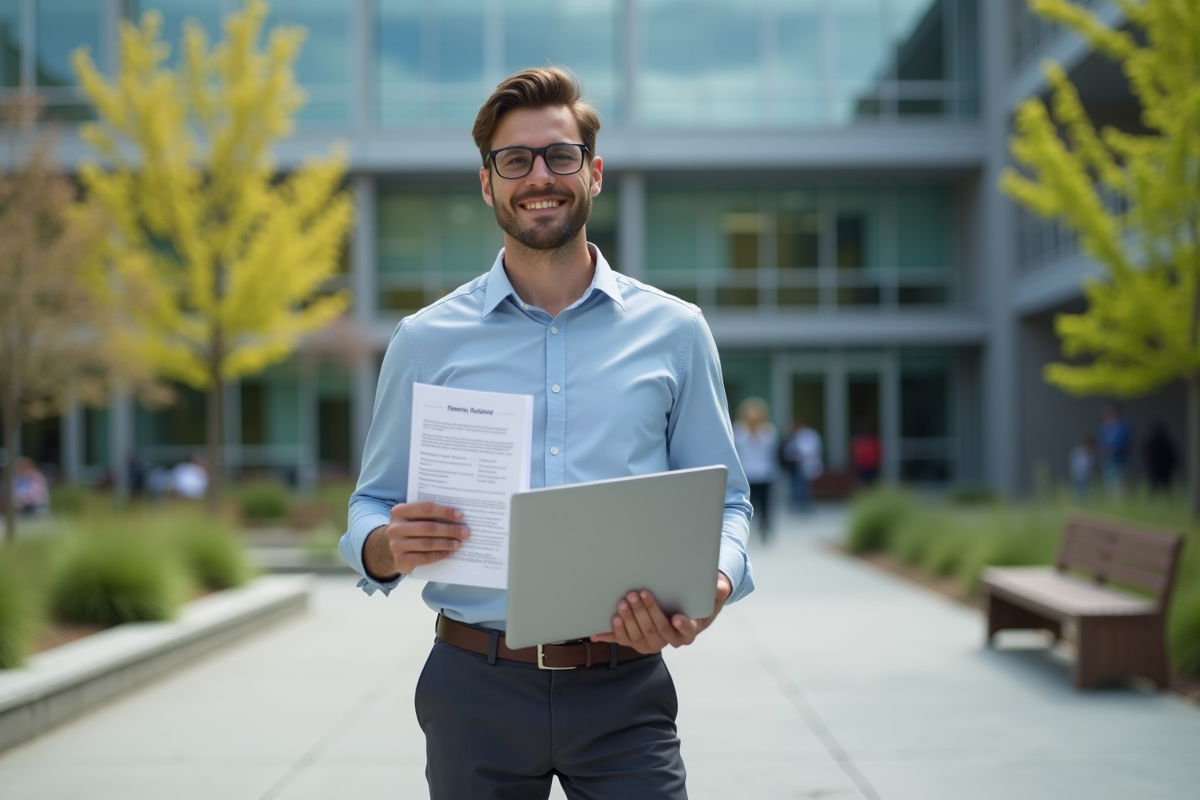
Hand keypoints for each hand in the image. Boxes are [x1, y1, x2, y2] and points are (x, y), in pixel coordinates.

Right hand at [364, 501, 469, 577]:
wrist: (393, 547)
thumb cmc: (411, 528)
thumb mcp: (414, 517)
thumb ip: (429, 514)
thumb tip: (458, 516)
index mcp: (399, 511)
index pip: (425, 508)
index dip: (444, 511)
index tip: (461, 515)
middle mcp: (395, 528)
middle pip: (428, 527)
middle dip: (449, 530)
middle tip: (465, 532)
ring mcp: (396, 545)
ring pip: (426, 543)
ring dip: (446, 543)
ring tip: (459, 543)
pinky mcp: (400, 560)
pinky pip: (424, 558)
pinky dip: (438, 555)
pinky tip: (449, 553)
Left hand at [590, 572, 732, 654]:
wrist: (683, 610)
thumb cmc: (696, 602)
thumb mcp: (712, 595)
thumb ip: (718, 590)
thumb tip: (720, 586)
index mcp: (689, 630)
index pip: (686, 632)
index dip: (682, 626)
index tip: (677, 616)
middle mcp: (669, 640)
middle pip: (657, 631)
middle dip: (647, 613)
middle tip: (639, 594)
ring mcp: (651, 642)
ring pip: (639, 637)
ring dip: (630, 621)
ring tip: (623, 602)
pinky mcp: (636, 639)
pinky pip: (623, 640)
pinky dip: (610, 636)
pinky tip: (597, 633)